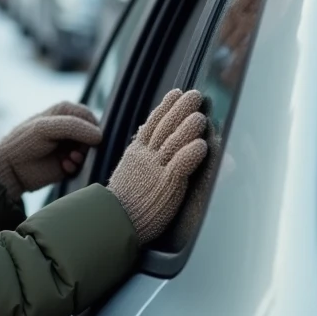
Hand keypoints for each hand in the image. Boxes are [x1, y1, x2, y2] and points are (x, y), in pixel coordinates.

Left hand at [0, 101, 101, 196]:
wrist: (9, 169)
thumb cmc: (24, 142)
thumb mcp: (47, 128)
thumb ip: (74, 127)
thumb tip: (100, 136)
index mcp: (64, 112)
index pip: (89, 116)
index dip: (90, 127)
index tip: (85, 138)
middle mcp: (69, 128)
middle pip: (92, 134)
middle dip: (87, 144)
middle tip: (76, 151)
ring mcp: (69, 146)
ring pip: (90, 151)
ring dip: (82, 156)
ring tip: (69, 159)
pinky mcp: (68, 163)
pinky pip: (82, 164)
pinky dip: (76, 166)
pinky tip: (64, 166)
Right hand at [107, 89, 210, 243]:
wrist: (114, 222)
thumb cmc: (124, 203)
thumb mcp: (129, 172)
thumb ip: (142, 157)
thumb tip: (148, 143)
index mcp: (136, 152)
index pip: (153, 123)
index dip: (165, 107)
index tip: (176, 93)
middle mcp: (146, 157)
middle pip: (165, 126)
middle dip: (181, 108)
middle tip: (194, 94)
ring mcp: (156, 169)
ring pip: (174, 142)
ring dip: (188, 127)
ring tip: (200, 116)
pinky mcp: (167, 184)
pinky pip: (180, 165)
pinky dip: (191, 153)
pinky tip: (201, 145)